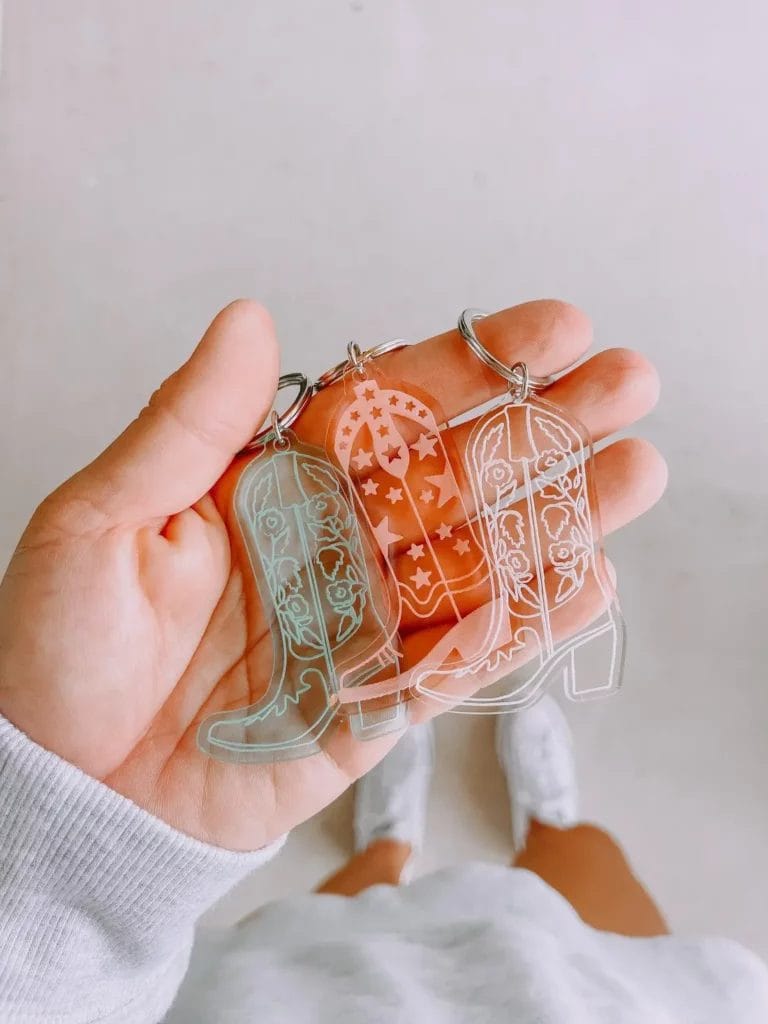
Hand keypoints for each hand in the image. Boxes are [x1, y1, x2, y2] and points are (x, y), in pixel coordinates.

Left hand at [0, 300, 664, 850]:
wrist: (71, 792)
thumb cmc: (63, 655)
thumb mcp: (100, 520)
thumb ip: (185, 424)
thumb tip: (249, 319)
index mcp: (272, 485)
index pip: (386, 409)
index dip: (467, 369)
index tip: (548, 328)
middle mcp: (332, 543)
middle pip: (454, 475)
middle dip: (542, 426)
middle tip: (627, 382)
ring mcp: (365, 622)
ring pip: (477, 559)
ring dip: (558, 515)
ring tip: (638, 471)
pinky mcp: (380, 702)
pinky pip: (463, 657)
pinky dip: (527, 623)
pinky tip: (588, 578)